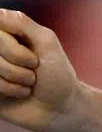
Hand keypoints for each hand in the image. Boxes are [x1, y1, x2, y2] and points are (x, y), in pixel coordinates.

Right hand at [0, 8, 81, 131]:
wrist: (61, 108)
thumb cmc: (58, 74)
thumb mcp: (47, 43)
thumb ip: (22, 23)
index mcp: (10, 32)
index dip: (11, 41)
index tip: (31, 51)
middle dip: (19, 58)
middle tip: (34, 66)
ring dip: (17, 76)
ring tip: (30, 81)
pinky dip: (10, 88)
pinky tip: (21, 92)